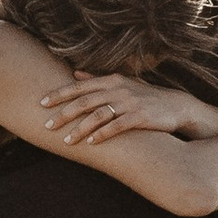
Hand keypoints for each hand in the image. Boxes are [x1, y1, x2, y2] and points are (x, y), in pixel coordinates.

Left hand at [36, 70, 217, 146]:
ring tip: (67, 141)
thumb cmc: (145, 97)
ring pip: (98, 115)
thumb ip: (98, 79)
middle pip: (84, 101)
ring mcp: (129, 103)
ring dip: (80, 129)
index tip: (41, 103)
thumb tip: (75, 74)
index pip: (79, 87)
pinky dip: (102, 134)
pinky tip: (91, 143)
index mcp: (111, 80)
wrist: (176, 106)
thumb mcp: (122, 84)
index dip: (59, 94)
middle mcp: (118, 89)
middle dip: (63, 114)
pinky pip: (117, 126)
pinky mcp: (140, 117)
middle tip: (47, 125)